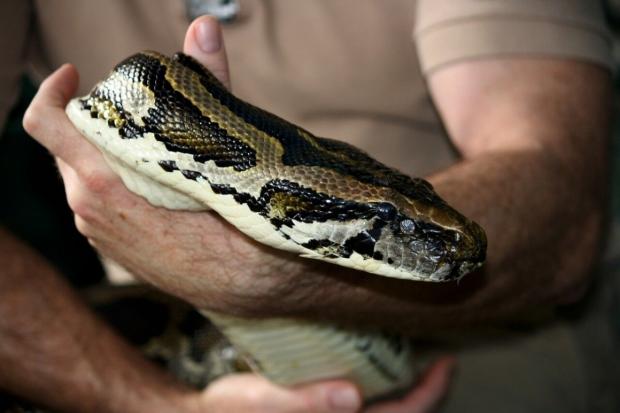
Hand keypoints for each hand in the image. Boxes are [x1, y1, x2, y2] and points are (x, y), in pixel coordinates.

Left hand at [23, 16, 311, 312]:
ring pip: (84, 174)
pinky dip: (117, 179)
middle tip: (139, 109)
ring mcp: (100, 235)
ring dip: (109, 151)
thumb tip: (204, 25)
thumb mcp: (229, 158)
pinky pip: (99, 200)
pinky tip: (156, 179)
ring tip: (153, 143)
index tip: (76, 72)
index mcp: (104, 189)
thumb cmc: (245, 229)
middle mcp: (90, 214)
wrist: (256, 294)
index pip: (48, 126)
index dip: (54, 91)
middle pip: (70, 146)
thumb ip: (211, 87)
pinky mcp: (115, 248)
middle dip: (96, 121)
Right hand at [193, 357, 453, 412]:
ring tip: (415, 353)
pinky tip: (376, 357)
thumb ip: (304, 403)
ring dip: (404, 385)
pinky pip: (366, 400)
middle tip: (438, 356)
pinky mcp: (323, 408)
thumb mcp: (257, 403)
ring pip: (386, 408)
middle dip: (425, 389)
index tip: (447, 362)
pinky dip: (380, 381)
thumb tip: (353, 398)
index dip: (429, 394)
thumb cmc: (229, 412)